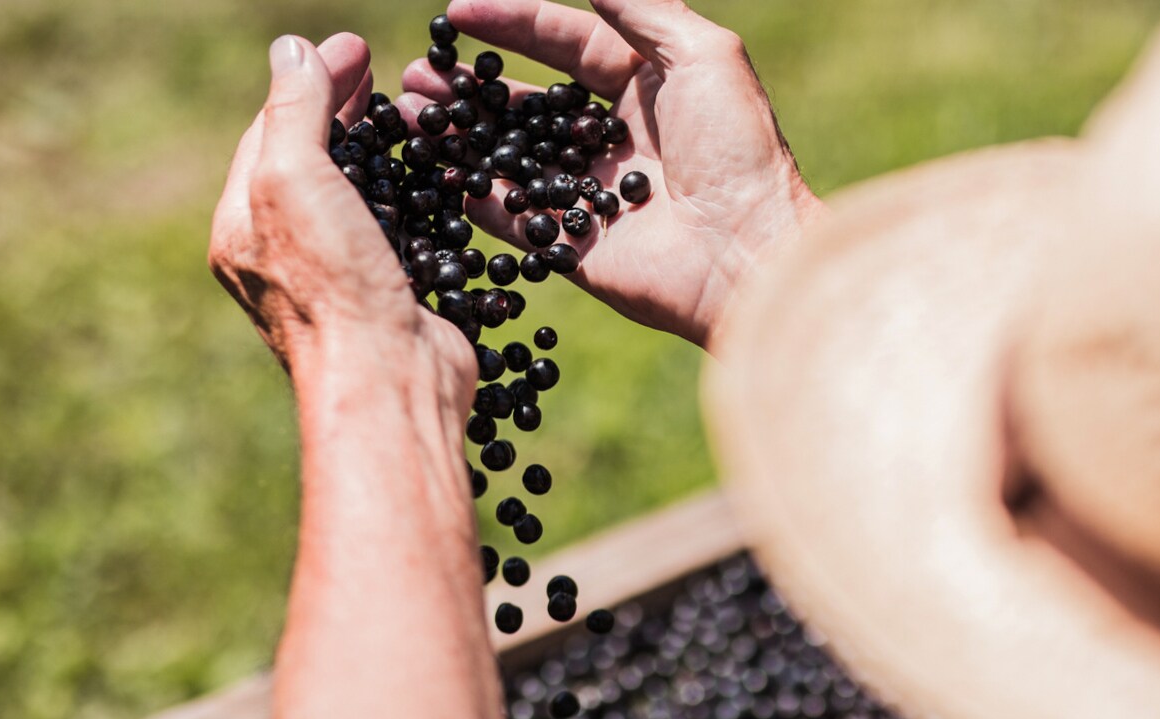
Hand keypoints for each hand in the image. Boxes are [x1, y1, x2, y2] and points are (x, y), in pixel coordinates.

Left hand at [211, 33, 474, 405]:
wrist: (390, 383)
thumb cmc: (333, 285)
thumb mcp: (295, 180)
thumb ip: (292, 111)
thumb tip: (291, 49)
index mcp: (243, 227)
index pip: (270, 132)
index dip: (310, 81)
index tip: (355, 47)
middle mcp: (284, 255)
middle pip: (311, 162)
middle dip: (341, 111)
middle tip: (376, 71)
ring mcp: (339, 280)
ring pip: (355, 199)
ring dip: (380, 153)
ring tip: (407, 116)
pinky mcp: (390, 299)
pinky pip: (395, 235)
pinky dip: (412, 199)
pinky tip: (435, 181)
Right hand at [404, 0, 823, 347]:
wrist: (751, 253)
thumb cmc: (739, 150)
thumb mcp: (705, 55)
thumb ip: (644, 9)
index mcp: (647, 86)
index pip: (566, 41)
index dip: (511, 22)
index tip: (455, 11)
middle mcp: (614, 138)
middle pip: (528, 101)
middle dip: (472, 84)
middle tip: (418, 72)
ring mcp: (590, 194)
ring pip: (511, 155)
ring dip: (460, 133)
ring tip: (409, 112)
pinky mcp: (576, 247)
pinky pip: (513, 218)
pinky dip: (472, 195)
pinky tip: (430, 171)